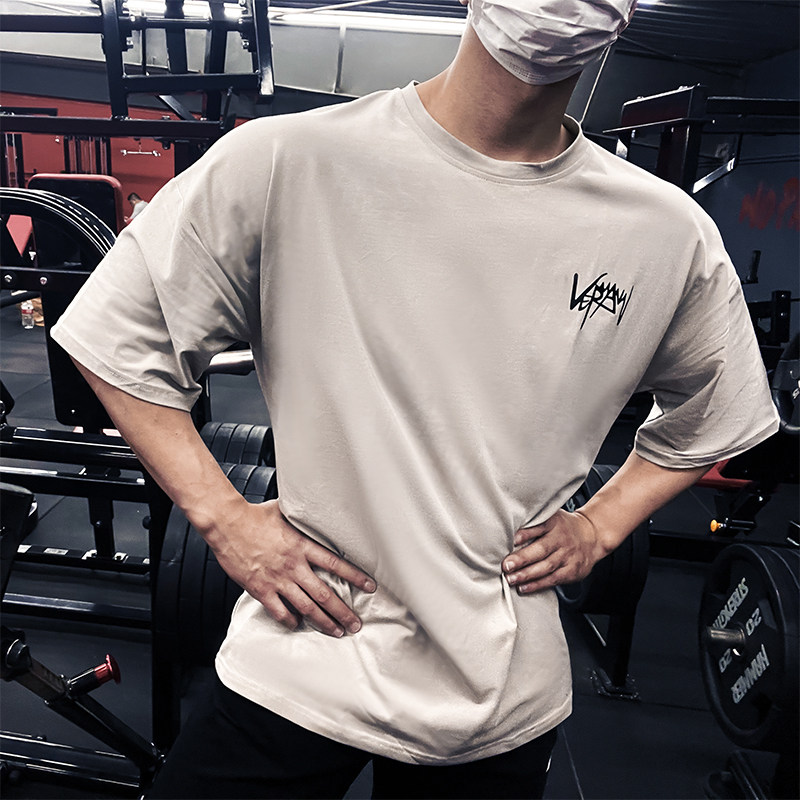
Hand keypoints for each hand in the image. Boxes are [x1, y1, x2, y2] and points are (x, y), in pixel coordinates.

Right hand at [207, 499, 375, 636]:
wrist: (227, 523)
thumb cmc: (254, 515)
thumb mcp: (286, 512)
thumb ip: (303, 518)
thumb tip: (316, 508)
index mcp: (302, 546)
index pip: (336, 564)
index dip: (355, 576)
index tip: (369, 587)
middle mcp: (293, 565)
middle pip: (325, 593)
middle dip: (343, 612)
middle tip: (356, 624)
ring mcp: (277, 580)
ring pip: (306, 607)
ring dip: (324, 622)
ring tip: (336, 631)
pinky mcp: (260, 589)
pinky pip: (280, 611)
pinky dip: (291, 621)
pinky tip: (298, 625)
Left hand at [502, 510, 607, 594]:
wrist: (592, 536)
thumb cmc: (563, 527)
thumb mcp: (552, 517)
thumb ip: (533, 523)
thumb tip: (506, 529)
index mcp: (554, 523)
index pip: (540, 527)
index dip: (526, 533)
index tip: (513, 540)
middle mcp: (561, 539)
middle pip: (541, 549)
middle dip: (522, 559)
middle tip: (506, 565)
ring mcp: (568, 556)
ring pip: (546, 567)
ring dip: (527, 575)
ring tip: (510, 579)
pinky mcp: (572, 571)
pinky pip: (553, 579)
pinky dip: (537, 585)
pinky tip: (524, 587)